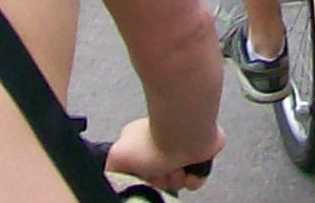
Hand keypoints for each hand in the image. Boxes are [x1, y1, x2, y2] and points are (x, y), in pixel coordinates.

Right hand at [107, 116, 221, 192]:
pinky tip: (187, 168)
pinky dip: (192, 179)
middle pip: (159, 177)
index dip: (142, 176)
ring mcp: (183, 148)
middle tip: (159, 169)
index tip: (143, 172)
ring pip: (176, 180)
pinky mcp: (201, 154)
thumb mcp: (116, 157)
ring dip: (175, 179)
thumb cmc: (152, 141)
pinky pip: (195, 179)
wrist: (184, 135)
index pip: (142, 170)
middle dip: (159, 179)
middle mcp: (163, 143)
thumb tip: (117, 177)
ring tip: (175, 166)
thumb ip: (113, 169)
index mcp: (143, 140)